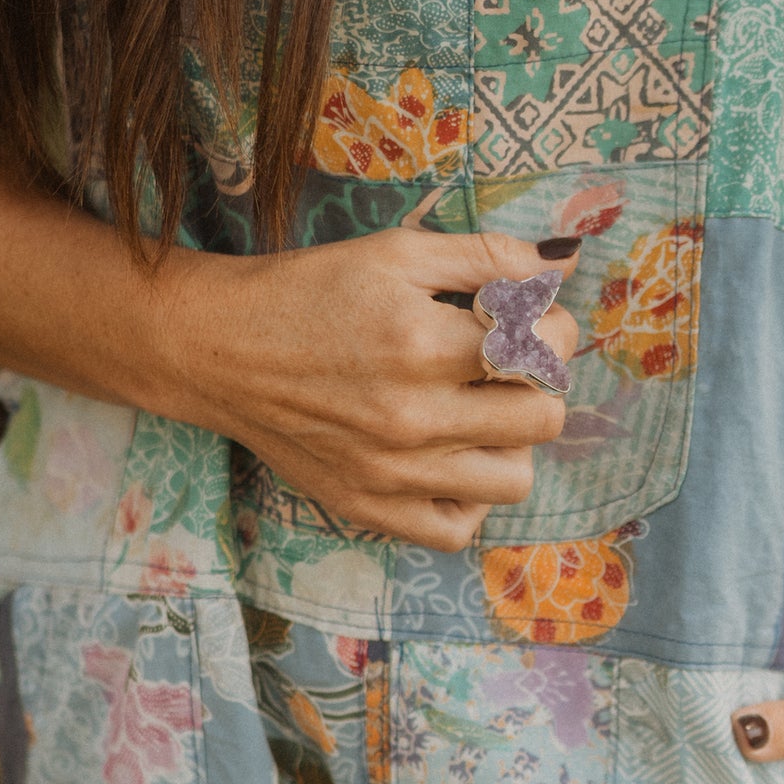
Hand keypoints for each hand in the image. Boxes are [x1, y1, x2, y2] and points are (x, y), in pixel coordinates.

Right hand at [159, 227, 580, 551]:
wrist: (222, 350)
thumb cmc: (311, 292)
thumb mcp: (396, 252)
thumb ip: (485, 255)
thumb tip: (561, 264)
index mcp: (423, 343)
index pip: (544, 350)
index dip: (552, 327)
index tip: (528, 318)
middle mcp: (413, 417)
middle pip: (543, 420)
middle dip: (542, 383)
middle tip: (511, 364)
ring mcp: (392, 473)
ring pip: (513, 482)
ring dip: (512, 444)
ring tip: (481, 413)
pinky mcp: (369, 508)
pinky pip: (456, 531)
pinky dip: (467, 500)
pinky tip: (451, 461)